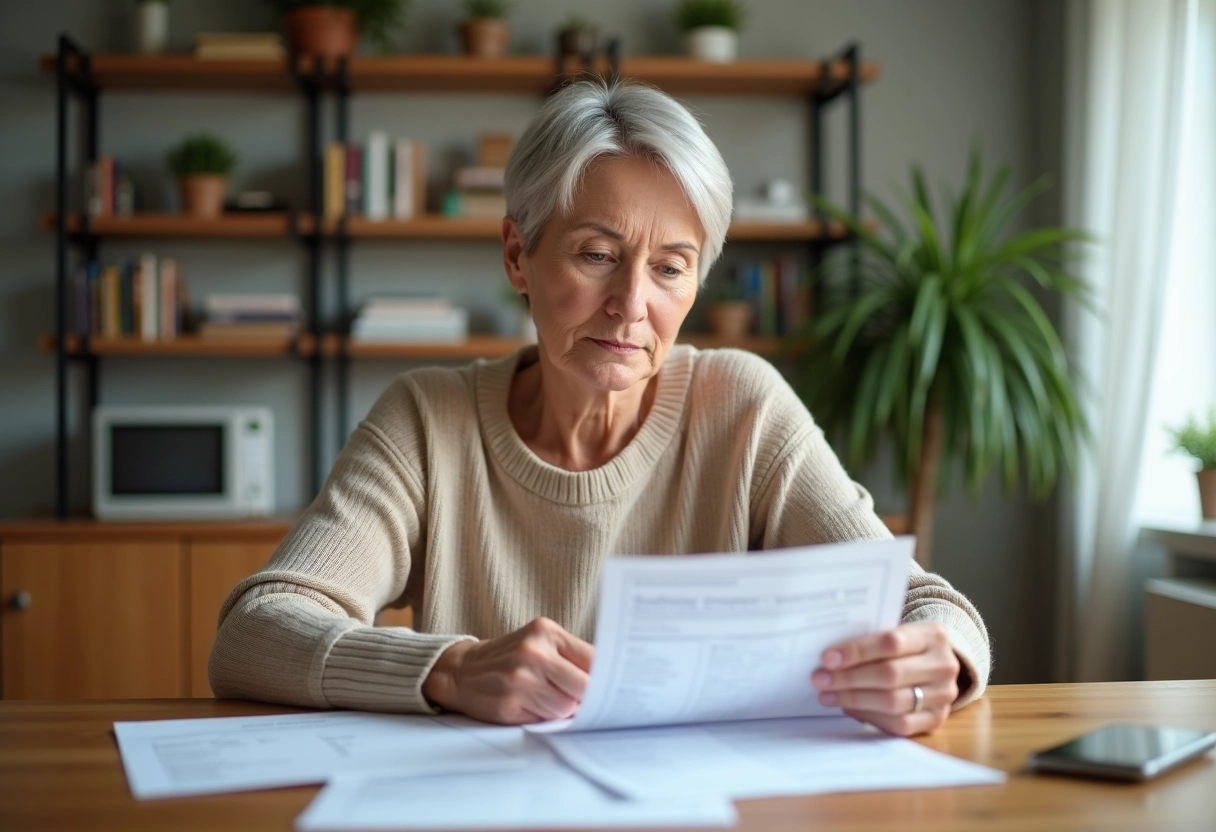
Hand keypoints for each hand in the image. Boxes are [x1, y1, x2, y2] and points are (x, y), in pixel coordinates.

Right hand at [421, 617, 593, 724]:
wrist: (462, 669)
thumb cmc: (508, 657)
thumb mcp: (538, 643)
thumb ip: (571, 657)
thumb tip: (609, 681)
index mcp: (546, 632)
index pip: (594, 659)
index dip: (606, 678)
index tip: (614, 687)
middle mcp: (533, 653)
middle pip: (584, 687)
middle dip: (586, 698)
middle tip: (583, 699)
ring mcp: (520, 679)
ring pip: (567, 707)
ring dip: (563, 709)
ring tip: (548, 699)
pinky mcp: (509, 704)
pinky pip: (545, 719)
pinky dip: (544, 717)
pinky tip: (531, 706)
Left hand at [811, 621, 959, 736]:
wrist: (937, 666)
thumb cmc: (906, 647)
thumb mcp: (898, 633)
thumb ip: (871, 641)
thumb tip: (829, 659)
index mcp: (932, 636)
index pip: (891, 642)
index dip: (857, 651)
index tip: (827, 658)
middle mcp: (943, 665)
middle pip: (890, 675)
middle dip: (849, 678)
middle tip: (820, 679)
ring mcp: (943, 695)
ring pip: (892, 702)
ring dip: (853, 700)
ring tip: (828, 695)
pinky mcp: (937, 719)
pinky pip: (899, 724)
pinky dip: (869, 717)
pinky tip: (849, 708)